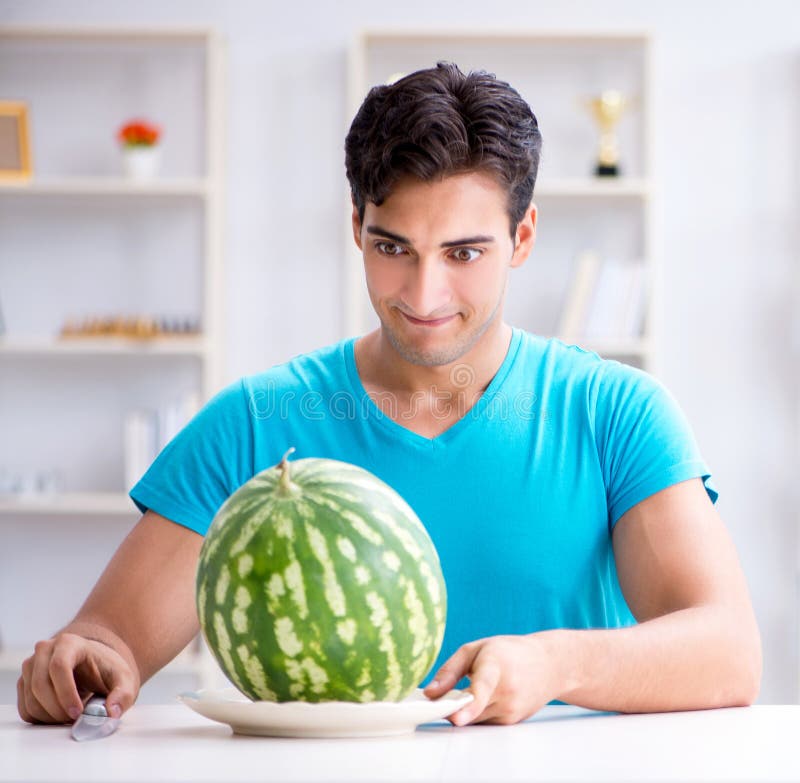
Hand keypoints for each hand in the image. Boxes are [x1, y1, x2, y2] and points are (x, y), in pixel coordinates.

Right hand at [17, 632, 139, 723]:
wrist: (93, 666)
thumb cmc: (106, 670)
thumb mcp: (123, 679)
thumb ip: (123, 694)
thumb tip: (111, 713)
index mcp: (69, 643)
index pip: (59, 666)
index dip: (66, 693)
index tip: (77, 713)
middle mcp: (45, 650)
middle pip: (40, 684)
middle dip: (58, 709)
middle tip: (75, 719)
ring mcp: (31, 666)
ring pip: (31, 699)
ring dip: (50, 716)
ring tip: (71, 716)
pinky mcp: (24, 683)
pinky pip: (25, 709)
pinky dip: (41, 719)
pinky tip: (60, 715)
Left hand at [423, 633, 563, 725]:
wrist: (549, 665)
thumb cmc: (509, 652)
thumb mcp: (476, 649)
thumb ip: (450, 671)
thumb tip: (429, 693)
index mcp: (496, 667)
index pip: (481, 690)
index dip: (467, 705)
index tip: (455, 717)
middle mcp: (506, 692)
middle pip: (470, 709)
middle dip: (452, 705)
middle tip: (446, 692)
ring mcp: (511, 710)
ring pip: (474, 719)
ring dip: (465, 709)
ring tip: (475, 687)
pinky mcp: (512, 721)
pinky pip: (484, 721)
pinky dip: (478, 713)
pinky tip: (487, 696)